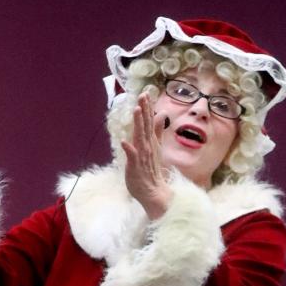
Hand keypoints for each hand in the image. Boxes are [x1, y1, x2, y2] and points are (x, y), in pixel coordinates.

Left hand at [121, 93, 172, 220]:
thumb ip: (157, 131)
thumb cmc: (150, 171)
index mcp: (151, 142)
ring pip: (140, 137)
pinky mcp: (136, 167)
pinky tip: (124, 142)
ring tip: (137, 111)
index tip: (146, 93)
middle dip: (144, 110)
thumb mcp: (154, 148)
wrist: (153, 192)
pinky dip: (129, 149)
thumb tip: (161, 115)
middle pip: (146, 125)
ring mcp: (142, 156)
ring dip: (139, 124)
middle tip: (143, 95)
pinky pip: (132, 157)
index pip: (149, 122)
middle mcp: (147, 146)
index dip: (148, 108)